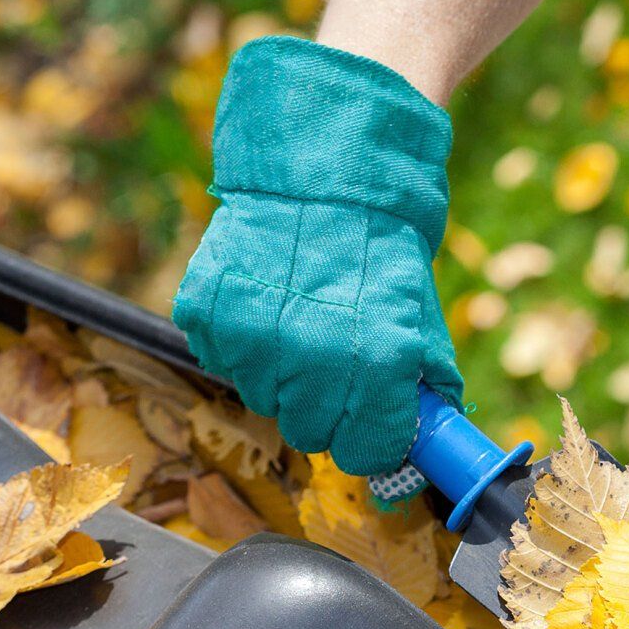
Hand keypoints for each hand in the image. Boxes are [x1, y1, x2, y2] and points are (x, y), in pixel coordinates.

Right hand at [173, 36, 459, 477]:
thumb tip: (421, 456)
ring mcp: (253, 337)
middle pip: (308, 434)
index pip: (366, 452)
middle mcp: (312, 358)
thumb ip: (421, 390)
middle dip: (324, 411)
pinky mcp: (207, 314)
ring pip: (262, 400)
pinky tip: (263, 301)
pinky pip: (222, 358)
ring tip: (297, 322)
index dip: (371, 443)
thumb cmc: (380, 252)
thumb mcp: (419, 318)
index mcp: (378, 364)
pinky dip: (240, 341)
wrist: (323, 171)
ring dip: (280, 375)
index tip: (370, 427)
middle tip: (332, 367)